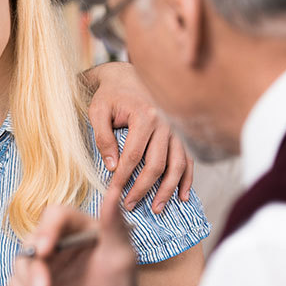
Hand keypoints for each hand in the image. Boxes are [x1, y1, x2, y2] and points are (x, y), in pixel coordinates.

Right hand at [10, 182, 145, 285]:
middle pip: (32, 241)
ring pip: (20, 263)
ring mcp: (43, 266)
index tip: (45, 250)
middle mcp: (58, 244)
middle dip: (35, 268)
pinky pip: (15, 284)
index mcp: (80, 230)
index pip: (55, 215)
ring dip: (30, 285)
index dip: (46, 229)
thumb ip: (114, 225)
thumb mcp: (121, 259)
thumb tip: (114, 191)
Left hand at [86, 62, 193, 211]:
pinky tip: (183, 196)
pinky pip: (187, 159)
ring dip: (167, 189)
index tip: (113, 194)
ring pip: (176, 165)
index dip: (123, 178)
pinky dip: (186, 179)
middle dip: (143, 188)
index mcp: (145, 116)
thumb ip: (103, 137)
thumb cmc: (109, 95)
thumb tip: (112, 167)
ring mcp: (176, 130)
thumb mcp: (98, 111)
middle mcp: (166, 124)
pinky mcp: (180, 135)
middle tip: (130, 205)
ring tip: (157, 209)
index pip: (133, 156)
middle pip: (157, 164)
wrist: (126, 76)